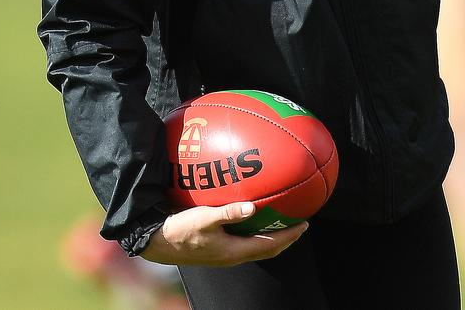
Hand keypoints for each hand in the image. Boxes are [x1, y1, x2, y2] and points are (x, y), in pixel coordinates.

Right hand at [141, 203, 308, 266]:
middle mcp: (233, 256)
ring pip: (258, 248)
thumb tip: (252, 207)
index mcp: (233, 251)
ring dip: (273, 238)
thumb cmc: (181, 230)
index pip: (269, 245)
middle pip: (267, 250)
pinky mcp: (218, 250)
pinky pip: (246, 244)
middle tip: (301, 224)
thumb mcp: (204, 218)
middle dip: (286, 238)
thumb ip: (228, 213)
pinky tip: (255, 220)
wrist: (159, 242)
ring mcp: (225, 255)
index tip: (305, 224)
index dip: (289, 236)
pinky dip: (258, 234)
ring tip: (284, 222)